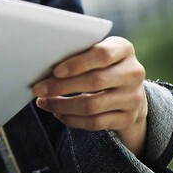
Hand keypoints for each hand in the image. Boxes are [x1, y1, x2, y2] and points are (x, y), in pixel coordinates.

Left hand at [31, 36, 147, 156]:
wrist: (130, 89)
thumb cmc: (103, 65)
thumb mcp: (98, 52)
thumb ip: (80, 54)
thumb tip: (44, 65)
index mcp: (124, 49)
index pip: (102, 55)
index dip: (77, 64)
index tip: (55, 71)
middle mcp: (133, 73)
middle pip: (95, 82)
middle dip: (62, 87)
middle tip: (39, 89)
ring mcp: (133, 98)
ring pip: (93, 106)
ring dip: (63, 106)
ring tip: (44, 102)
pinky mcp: (128, 118)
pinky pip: (95, 123)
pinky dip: (72, 119)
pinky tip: (58, 113)